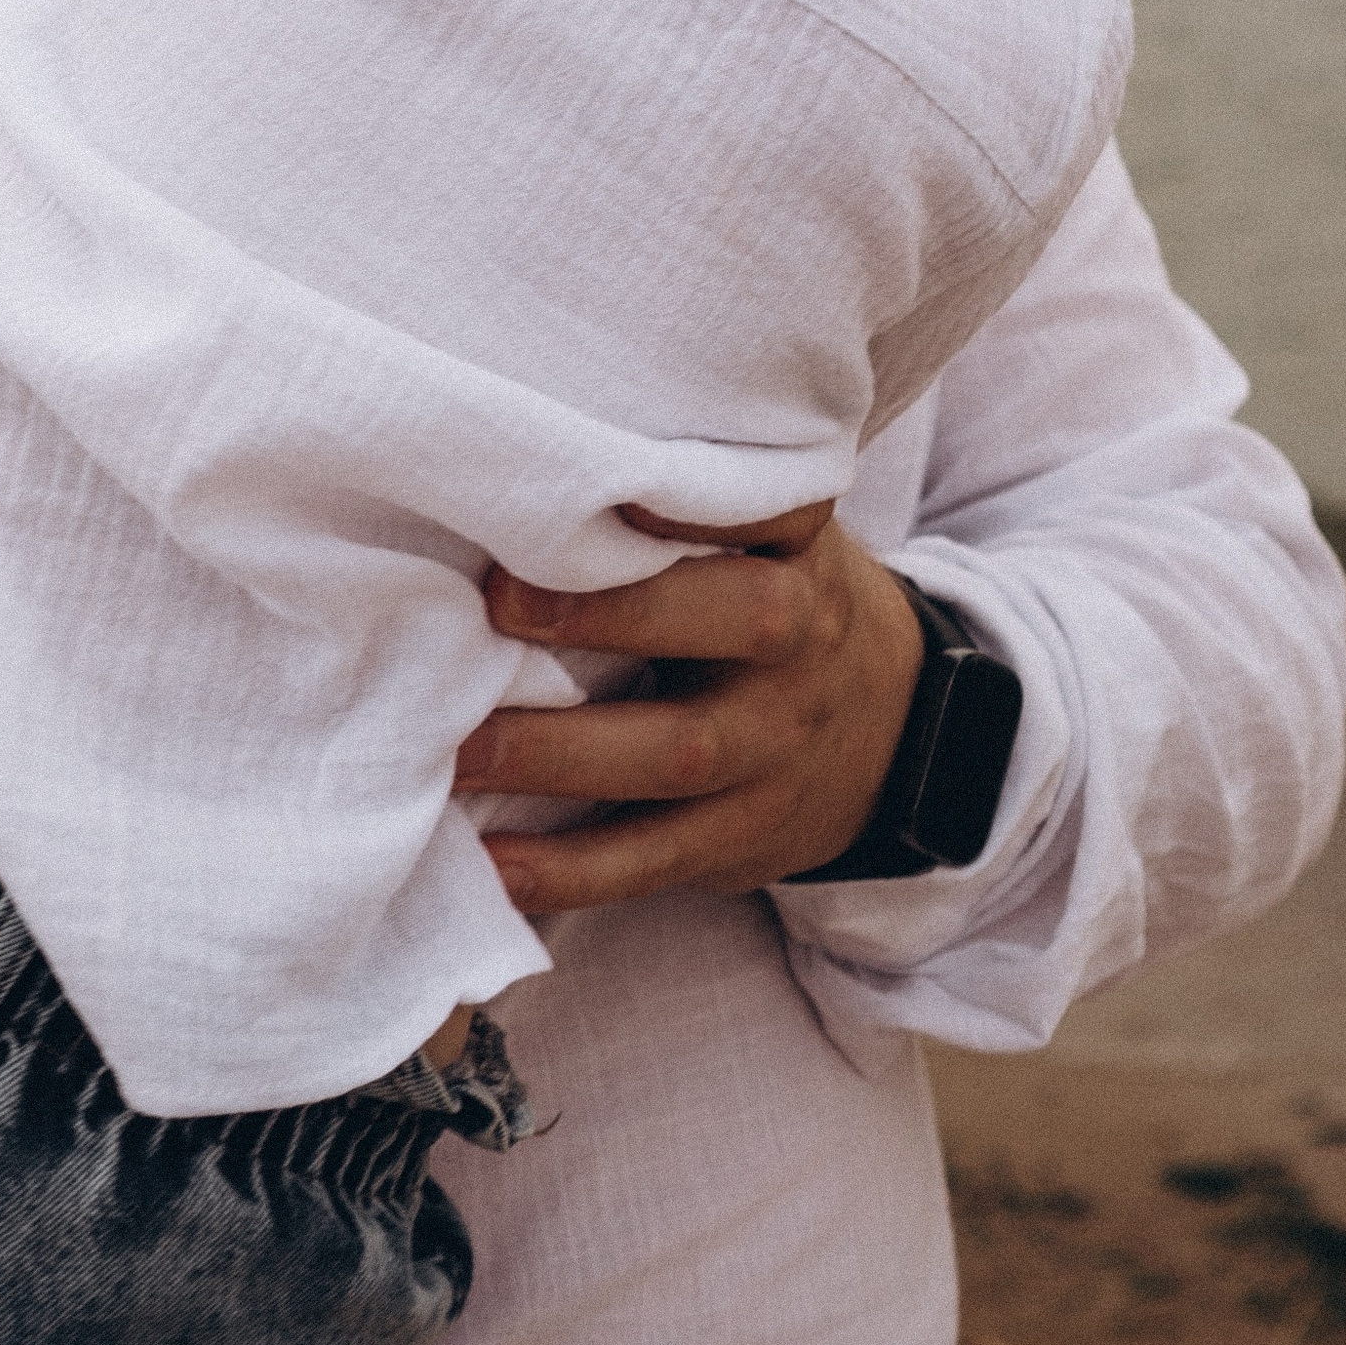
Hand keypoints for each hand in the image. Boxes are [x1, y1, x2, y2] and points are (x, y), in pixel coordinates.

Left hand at [453, 510, 925, 914]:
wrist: (885, 728)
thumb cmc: (773, 600)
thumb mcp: (767, 541)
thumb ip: (685, 514)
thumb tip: (528, 476)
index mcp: (799, 552)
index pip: (774, 508)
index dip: (704, 496)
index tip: (616, 484)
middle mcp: (801, 641)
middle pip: (739, 620)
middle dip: (616, 614)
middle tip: (498, 603)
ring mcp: (777, 746)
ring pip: (680, 753)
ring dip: (560, 754)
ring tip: (460, 751)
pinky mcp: (744, 836)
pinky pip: (655, 857)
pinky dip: (570, 868)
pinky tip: (493, 863)